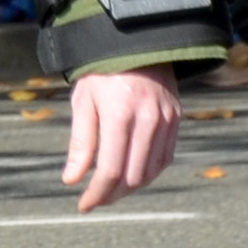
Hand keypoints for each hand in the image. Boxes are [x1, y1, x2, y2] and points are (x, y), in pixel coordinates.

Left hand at [60, 67, 182, 213]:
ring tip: (111, 190)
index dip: (96, 194)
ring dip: (130, 188)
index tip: (84, 206)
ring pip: (151, 171)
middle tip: (95, 199)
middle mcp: (146, 119)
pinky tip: (132, 175)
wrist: (136, 41)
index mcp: (119, 114)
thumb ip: (80, 143)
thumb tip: (72, 180)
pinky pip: (165, 158)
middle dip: (112, 195)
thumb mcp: (83, 102)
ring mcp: (165, 119)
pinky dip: (148, 173)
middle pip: (132, 177)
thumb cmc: (101, 71)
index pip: (110, 170)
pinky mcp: (175, 118)